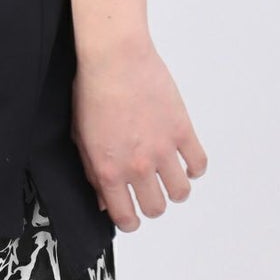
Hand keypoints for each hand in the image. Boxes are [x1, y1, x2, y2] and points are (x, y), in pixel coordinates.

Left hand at [71, 38, 206, 232]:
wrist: (114, 59)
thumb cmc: (92, 90)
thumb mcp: (81, 137)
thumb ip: (92, 172)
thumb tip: (102, 197)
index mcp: (109, 170)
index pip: (125, 217)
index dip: (129, 221)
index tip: (131, 217)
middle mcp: (137, 166)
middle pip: (156, 208)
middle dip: (152, 205)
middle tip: (149, 192)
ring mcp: (163, 150)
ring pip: (181, 192)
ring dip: (176, 189)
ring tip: (168, 177)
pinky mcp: (182, 131)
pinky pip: (198, 163)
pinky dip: (194, 167)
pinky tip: (184, 160)